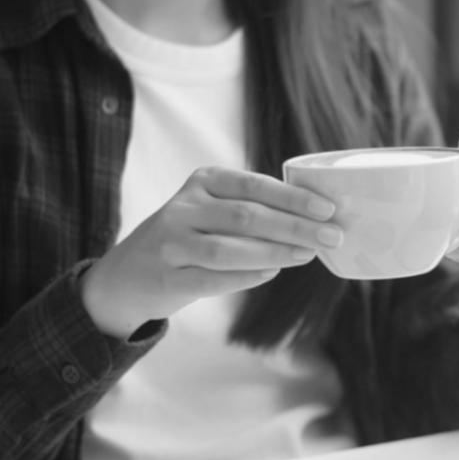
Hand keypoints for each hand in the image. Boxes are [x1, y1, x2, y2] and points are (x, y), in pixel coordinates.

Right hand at [78, 167, 342, 337]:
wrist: (127, 275)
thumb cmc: (188, 239)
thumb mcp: (213, 210)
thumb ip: (253, 210)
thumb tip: (315, 221)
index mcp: (202, 182)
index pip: (253, 185)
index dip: (293, 197)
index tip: (328, 209)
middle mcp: (184, 208)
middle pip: (247, 216)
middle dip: (295, 227)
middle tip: (331, 236)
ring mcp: (171, 243)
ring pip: (229, 247)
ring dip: (275, 252)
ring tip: (307, 255)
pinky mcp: (167, 277)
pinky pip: (212, 278)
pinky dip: (246, 277)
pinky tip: (272, 274)